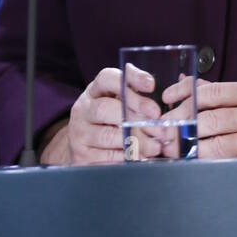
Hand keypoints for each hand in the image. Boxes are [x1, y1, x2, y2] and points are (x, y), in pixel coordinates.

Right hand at [39, 65, 163, 164]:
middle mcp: (83, 110)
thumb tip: (149, 83)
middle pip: (104, 109)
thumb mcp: (119, 100)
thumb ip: (133, 88)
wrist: (85, 147)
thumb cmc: (110, 119)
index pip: (106, 78)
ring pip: (107, 136)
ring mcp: (79, 133)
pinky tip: (142, 157)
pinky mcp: (82, 156)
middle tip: (157, 124)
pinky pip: (106, 157)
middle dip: (134, 116)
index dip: (130, 80)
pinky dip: (126, 158)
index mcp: (94, 91)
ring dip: (135, 141)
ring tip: (155, 145)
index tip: (151, 86)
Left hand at [160, 78, 236, 158]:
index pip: (213, 91)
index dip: (185, 94)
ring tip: (170, 148)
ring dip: (188, 148)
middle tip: (161, 130)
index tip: (167, 99)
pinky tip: (192, 162)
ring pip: (215, 145)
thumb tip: (188, 84)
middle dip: (180, 125)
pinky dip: (206, 163)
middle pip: (210, 119)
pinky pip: (228, 163)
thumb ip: (222, 92)